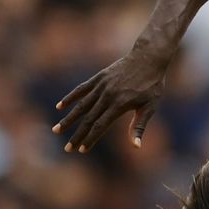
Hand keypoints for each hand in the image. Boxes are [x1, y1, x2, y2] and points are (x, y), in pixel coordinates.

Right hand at [53, 49, 169, 152]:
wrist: (148, 57)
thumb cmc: (152, 85)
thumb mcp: (150, 106)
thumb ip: (139, 126)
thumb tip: (136, 147)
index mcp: (120, 105)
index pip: (100, 126)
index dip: (90, 139)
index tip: (82, 150)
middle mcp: (107, 96)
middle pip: (88, 119)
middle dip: (77, 135)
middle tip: (67, 149)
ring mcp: (101, 86)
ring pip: (81, 105)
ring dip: (68, 119)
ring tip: (56, 130)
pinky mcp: (99, 77)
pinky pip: (81, 89)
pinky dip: (70, 98)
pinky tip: (59, 106)